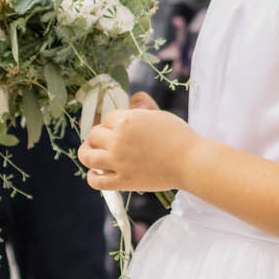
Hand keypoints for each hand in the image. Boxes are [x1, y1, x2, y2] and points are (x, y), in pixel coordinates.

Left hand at [77, 92, 196, 192]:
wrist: (190, 162)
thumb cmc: (178, 136)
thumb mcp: (159, 115)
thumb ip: (142, 106)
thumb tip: (134, 97)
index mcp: (125, 121)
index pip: (106, 118)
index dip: (112, 122)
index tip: (118, 127)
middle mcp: (117, 141)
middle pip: (94, 135)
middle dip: (100, 136)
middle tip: (107, 140)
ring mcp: (118, 162)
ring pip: (87, 156)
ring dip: (87, 153)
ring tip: (93, 153)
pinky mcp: (122, 181)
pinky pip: (96, 181)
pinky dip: (92, 176)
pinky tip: (98, 172)